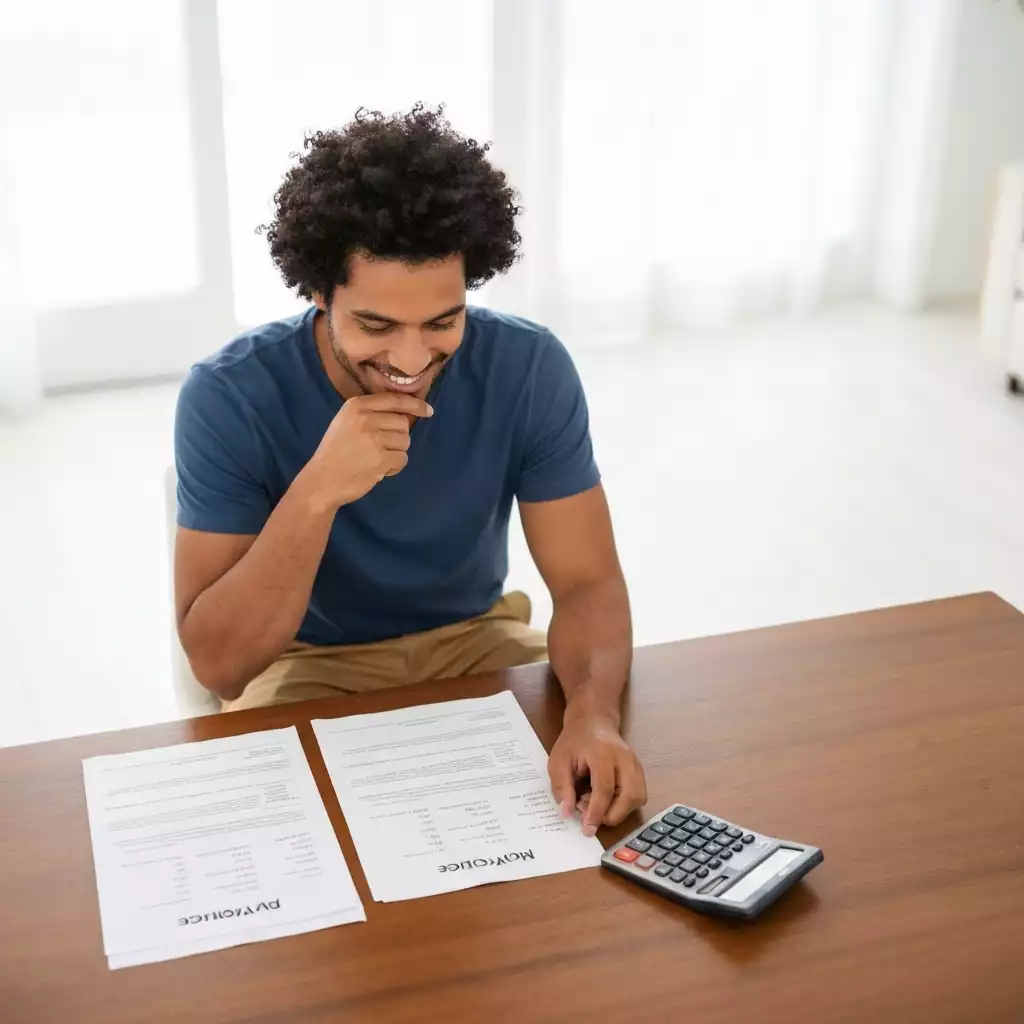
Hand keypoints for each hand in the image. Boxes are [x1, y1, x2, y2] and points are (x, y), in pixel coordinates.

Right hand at [301, 394, 432, 508]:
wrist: (321, 480)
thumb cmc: (335, 452)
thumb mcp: (346, 422)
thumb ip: (372, 413)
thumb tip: (407, 413)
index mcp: (356, 406)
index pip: (394, 400)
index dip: (415, 405)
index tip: (428, 410)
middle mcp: (365, 419)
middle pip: (403, 423)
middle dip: (397, 437)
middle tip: (379, 448)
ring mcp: (373, 439)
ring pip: (405, 441)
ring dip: (396, 453)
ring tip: (376, 459)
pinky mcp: (380, 459)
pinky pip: (403, 459)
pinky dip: (395, 466)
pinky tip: (379, 469)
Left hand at [548, 708, 646, 836]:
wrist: (593, 721)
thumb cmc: (574, 741)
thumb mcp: (558, 760)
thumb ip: (561, 786)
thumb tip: (567, 813)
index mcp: (603, 753)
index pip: (605, 788)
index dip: (596, 812)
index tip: (587, 829)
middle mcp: (625, 759)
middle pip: (630, 796)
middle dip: (611, 815)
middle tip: (589, 815)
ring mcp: (636, 764)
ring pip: (638, 798)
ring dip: (619, 811)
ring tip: (596, 806)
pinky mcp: (639, 771)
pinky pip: (638, 795)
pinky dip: (624, 805)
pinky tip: (607, 801)